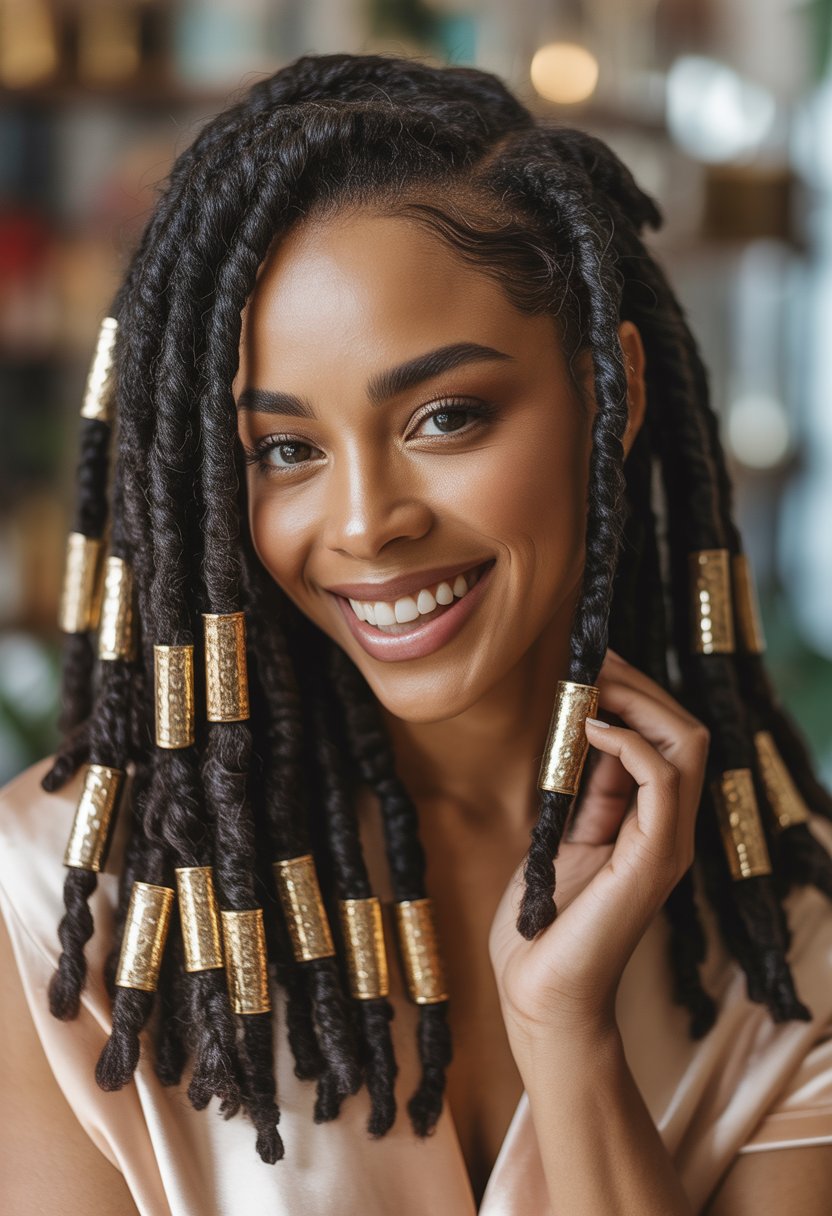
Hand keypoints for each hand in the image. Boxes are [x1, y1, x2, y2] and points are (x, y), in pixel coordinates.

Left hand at [488, 647, 709, 1055]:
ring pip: (686, 744)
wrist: (539, 995)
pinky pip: (662, 779)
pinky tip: (587, 728)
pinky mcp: (653, 860)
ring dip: (636, 699)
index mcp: (648, 824)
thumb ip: (582, 792)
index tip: (587, 667)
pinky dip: (626, 741)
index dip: (632, 695)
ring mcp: (667, 844)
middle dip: (639, 685)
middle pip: (685, 731)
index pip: (666, 739)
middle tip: (591, 660)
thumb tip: (584, 732)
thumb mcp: (560, 837)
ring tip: (589, 682)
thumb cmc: (540, 924)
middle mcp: (668, 829)